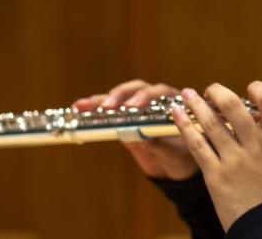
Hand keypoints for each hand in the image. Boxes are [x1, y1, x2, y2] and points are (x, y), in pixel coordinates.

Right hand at [72, 79, 198, 180]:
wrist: (178, 171)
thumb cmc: (183, 158)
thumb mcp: (174, 153)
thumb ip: (158, 142)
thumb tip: (136, 134)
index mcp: (175, 104)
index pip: (159, 92)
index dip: (145, 97)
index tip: (133, 106)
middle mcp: (156, 101)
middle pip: (136, 90)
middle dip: (120, 96)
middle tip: (108, 107)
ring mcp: (139, 110)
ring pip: (119, 99)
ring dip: (101, 101)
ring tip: (82, 105)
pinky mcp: (125, 120)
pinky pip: (109, 113)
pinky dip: (94, 110)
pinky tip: (78, 108)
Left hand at [172, 81, 261, 231]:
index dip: (258, 89)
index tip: (249, 90)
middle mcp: (255, 145)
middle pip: (233, 107)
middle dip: (218, 92)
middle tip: (210, 89)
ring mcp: (234, 159)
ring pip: (211, 123)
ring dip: (195, 105)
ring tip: (186, 94)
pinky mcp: (215, 174)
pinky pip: (197, 145)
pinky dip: (185, 127)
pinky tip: (177, 115)